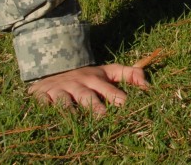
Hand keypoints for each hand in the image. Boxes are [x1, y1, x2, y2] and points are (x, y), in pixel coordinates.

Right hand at [27, 63, 148, 114]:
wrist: (52, 70)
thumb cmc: (86, 76)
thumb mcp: (107, 71)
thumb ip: (129, 74)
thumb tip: (148, 85)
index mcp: (96, 78)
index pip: (108, 88)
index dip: (117, 96)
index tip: (126, 104)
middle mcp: (78, 84)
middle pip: (87, 96)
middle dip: (95, 106)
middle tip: (103, 117)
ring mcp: (60, 90)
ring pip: (65, 102)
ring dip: (70, 111)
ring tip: (77, 121)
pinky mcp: (42, 96)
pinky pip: (42, 104)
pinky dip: (45, 111)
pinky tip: (49, 120)